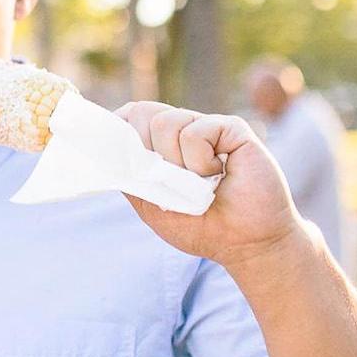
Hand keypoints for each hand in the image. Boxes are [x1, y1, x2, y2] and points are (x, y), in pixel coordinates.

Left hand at [114, 101, 306, 267]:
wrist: (248, 244)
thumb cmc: (202, 227)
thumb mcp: (152, 206)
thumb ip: (130, 176)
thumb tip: (107, 149)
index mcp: (161, 144)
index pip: (128, 116)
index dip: (120, 131)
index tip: (130, 161)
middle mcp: (182, 129)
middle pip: (140, 112)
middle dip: (147, 154)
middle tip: (173, 182)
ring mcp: (206, 126)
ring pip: (164, 122)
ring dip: (177, 164)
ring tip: (200, 183)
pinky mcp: (231, 128)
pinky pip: (195, 132)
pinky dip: (200, 162)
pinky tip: (218, 174)